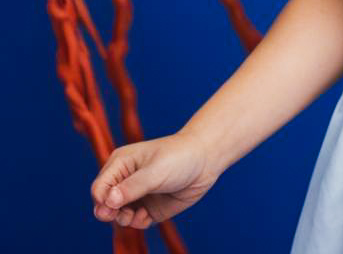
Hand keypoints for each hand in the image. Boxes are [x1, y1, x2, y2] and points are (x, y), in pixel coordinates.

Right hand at [90, 130, 220, 229]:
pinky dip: (137, 223)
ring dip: (123, 220)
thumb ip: (132, 187)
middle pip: (104, 205)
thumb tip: (108, 201)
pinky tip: (146, 217)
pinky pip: (134, 222)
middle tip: (123, 215)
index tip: (113, 207)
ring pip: (118, 216)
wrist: (206, 161)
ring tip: (136, 216)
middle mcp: (125, 180)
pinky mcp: (148, 207)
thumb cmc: (180, 157)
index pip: (99, 187)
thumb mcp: (156, 171)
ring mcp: (137, 195)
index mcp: (121, 163)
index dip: (102, 200)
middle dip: (110, 214)